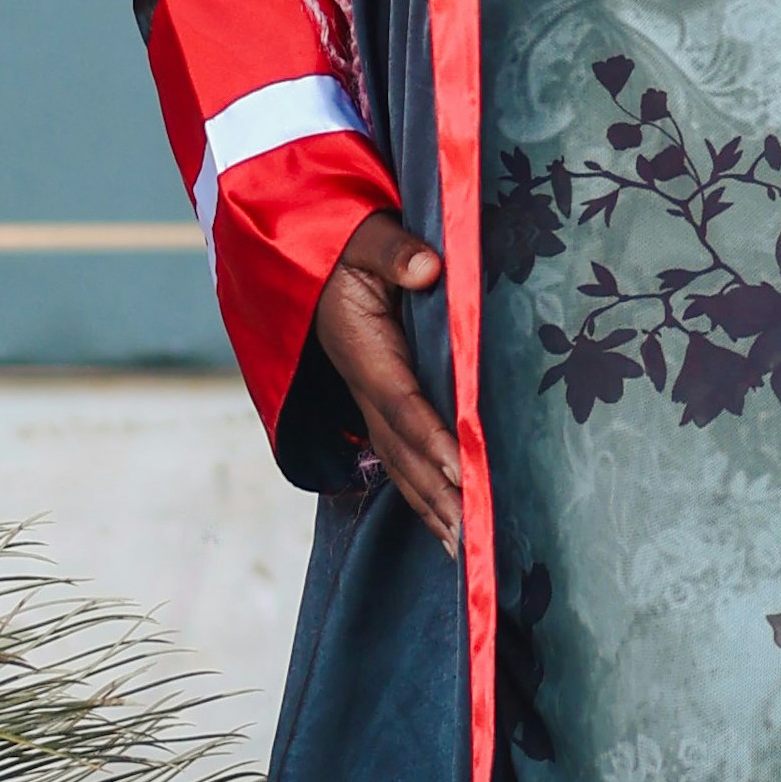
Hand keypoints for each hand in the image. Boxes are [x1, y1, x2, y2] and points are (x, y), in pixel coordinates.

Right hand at [310, 206, 461, 549]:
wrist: (307, 248)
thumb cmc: (343, 239)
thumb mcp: (362, 235)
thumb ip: (391, 250)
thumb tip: (426, 267)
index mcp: (363, 347)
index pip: (402, 401)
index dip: (430, 437)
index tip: (462, 470)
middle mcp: (362, 382)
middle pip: (402, 449)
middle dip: (436, 493)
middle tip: (473, 535)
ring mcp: (365, 396)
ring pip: (399, 462)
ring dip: (429, 504)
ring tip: (462, 546)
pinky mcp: (374, 398)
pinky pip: (397, 453)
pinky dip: (420, 490)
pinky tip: (443, 519)